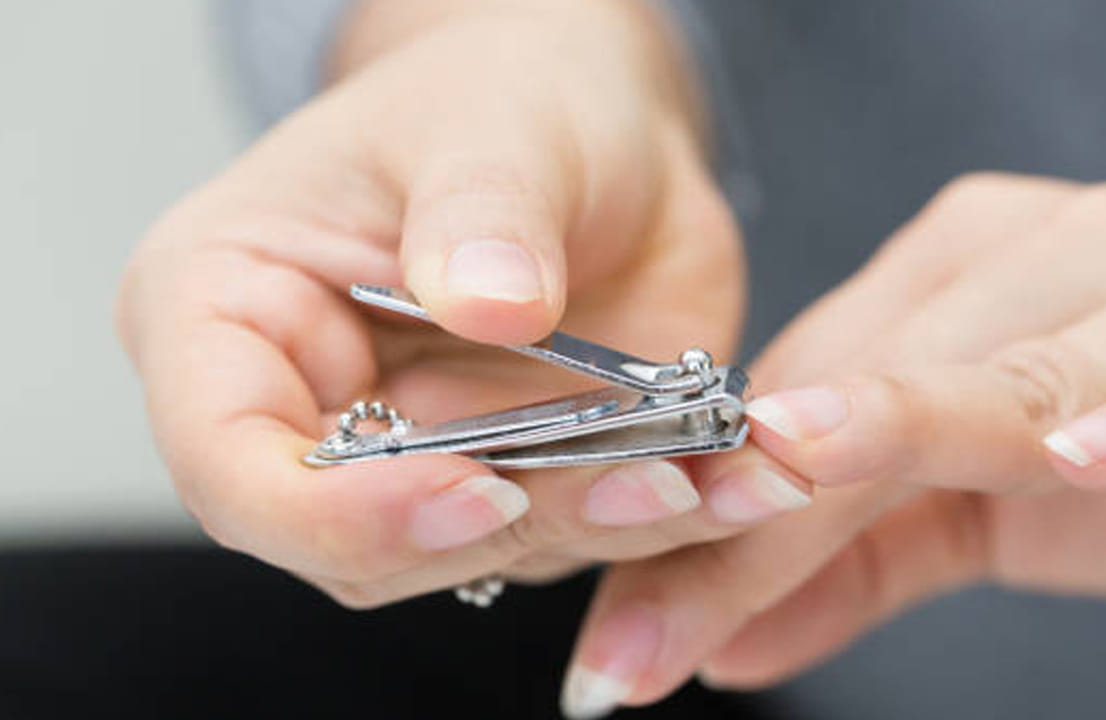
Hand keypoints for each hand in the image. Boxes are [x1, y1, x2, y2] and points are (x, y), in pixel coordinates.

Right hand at [116, 0, 789, 607]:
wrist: (596, 130)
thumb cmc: (501, 97)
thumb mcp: (489, 121)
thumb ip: (479, 208)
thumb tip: (490, 304)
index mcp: (230, 314)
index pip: (232, 466)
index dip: (338, 512)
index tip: (473, 488)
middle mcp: (314, 410)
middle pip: (363, 544)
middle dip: (503, 526)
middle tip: (638, 479)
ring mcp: (421, 459)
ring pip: (489, 551)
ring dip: (607, 525)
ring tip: (712, 476)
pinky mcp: (521, 477)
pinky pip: (583, 526)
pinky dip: (672, 513)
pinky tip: (752, 475)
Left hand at [561, 173, 1105, 716]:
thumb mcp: (974, 509)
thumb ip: (849, 566)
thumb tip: (724, 647)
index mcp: (959, 267)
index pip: (808, 381)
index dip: (713, 484)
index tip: (625, 590)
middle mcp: (1045, 254)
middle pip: (878, 383)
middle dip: (765, 506)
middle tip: (659, 618)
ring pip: (1011, 377)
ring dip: (903, 434)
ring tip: (793, 475)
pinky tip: (1083, 454)